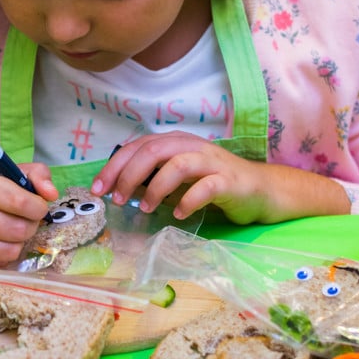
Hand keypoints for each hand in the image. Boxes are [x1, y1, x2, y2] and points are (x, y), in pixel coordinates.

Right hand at [0, 165, 57, 266]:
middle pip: (18, 230)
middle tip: (24, 220)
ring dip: (17, 243)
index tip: (37, 206)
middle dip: (29, 226)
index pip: (18, 201)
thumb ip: (28, 175)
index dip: (38, 207)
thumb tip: (52, 194)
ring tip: (8, 232)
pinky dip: (1, 258)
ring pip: (9, 252)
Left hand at [92, 131, 347, 222]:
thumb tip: (118, 188)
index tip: (98, 189)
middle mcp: (192, 146)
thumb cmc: (214, 184)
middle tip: (116, 200)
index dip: (114, 166)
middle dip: (129, 175)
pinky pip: (206, 187)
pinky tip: (177, 215)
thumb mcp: (178, 177)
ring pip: (178, 164)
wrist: (261, 191)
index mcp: (176, 143)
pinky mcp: (230, 181)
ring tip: (144, 209)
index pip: (138, 146)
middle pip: (153, 150)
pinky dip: (187, 200)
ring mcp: (212, 162)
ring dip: (156, 187)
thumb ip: (152, 177)